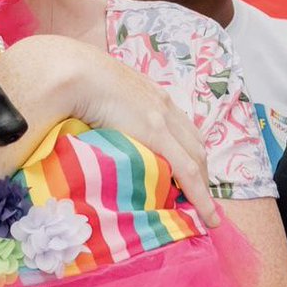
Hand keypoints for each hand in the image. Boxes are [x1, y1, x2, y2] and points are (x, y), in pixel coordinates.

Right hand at [30, 38, 216, 227]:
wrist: (78, 72)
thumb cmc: (79, 79)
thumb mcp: (99, 93)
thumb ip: (105, 108)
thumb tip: (94, 123)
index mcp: (150, 94)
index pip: (180, 126)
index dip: (188, 149)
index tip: (189, 170)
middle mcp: (164, 105)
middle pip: (194, 142)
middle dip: (201, 169)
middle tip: (199, 193)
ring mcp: (164, 119)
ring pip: (196, 157)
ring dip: (202, 181)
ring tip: (201, 205)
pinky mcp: (158, 135)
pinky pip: (188, 172)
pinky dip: (200, 194)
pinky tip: (207, 214)